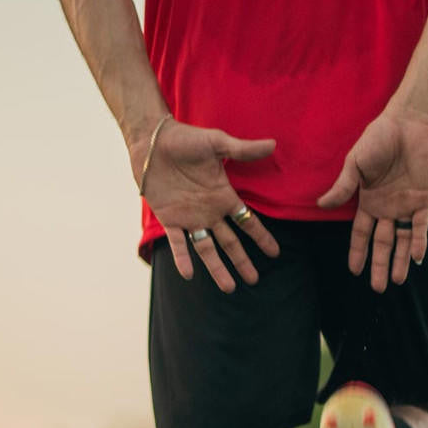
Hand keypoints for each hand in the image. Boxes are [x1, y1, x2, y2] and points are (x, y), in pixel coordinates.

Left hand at [135, 119, 279, 291]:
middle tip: (253, 280)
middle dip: (242, 261)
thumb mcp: (217, 143)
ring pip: (207, 249)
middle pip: (230, 242)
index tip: (274, 253)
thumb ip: (243, 150)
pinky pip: (178, 243)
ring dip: (217, 268)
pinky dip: (182, 258)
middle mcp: (209, 212)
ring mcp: (190, 218)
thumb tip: (273, 145)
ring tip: (228, 288)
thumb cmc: (185, 139)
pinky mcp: (170, 219)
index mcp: (223, 196)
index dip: (260, 237)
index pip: (247, 222)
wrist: (152, 141)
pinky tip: (189, 274)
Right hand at [317, 110, 427, 291]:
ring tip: (396, 282)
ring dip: (399, 261)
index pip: (361, 234)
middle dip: (379, 266)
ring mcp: (406, 205)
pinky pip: (421, 226)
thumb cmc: (379, 138)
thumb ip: (343, 186)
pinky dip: (419, 242)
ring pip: (402, 240)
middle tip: (377, 289)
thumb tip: (322, 205)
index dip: (357, 252)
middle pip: (382, 244)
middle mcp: (386, 208)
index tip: (354, 271)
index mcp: (368, 201)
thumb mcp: (355, 163)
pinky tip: (416, 259)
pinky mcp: (424, 199)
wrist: (409, 122)